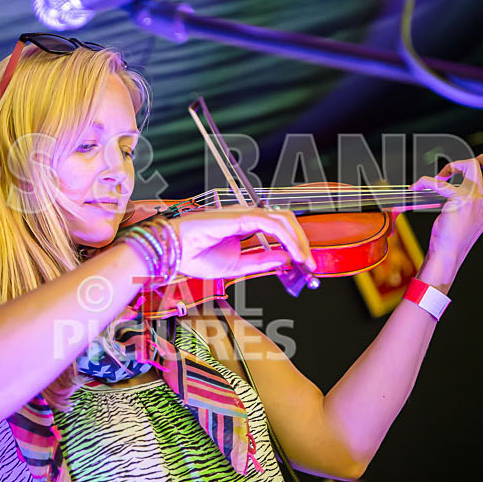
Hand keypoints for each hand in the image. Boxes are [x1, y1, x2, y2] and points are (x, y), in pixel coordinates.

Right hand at [169, 206, 315, 278]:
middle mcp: (246, 217)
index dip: (294, 244)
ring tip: (304, 260)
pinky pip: (270, 223)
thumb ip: (260, 262)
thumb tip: (284, 259)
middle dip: (301, 241)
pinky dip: (286, 237)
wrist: (173, 253)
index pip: (278, 229)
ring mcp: (243, 214)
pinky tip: (292, 253)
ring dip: (297, 240)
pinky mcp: (239, 217)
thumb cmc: (195, 256)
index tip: (304, 264)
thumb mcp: (236, 267)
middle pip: (285, 221)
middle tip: (309, 263)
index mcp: (244, 227)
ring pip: (281, 219)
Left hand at [410, 154, 482, 268]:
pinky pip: (439, 183)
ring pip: (472, 165)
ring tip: (442, 177)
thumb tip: (465, 185)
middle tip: (466, 169)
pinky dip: (424, 181)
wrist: (449, 253)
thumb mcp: (474, 217)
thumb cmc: (458, 237)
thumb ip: (477, 201)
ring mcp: (475, 199)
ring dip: (453, 165)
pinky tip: (417, 187)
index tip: (480, 174)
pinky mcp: (458, 201)